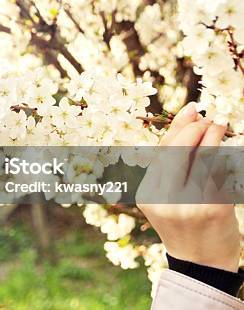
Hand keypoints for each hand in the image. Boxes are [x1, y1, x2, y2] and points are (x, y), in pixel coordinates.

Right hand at [136, 102, 240, 271]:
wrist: (200, 264)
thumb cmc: (184, 224)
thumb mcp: (165, 197)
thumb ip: (170, 164)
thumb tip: (188, 119)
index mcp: (146, 193)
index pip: (161, 151)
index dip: (178, 126)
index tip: (192, 109)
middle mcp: (162, 197)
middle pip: (177, 150)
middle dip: (195, 128)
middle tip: (209, 117)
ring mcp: (187, 203)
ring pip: (200, 157)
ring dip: (213, 135)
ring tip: (220, 125)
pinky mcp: (213, 208)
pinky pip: (219, 172)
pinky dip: (225, 154)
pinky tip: (228, 147)